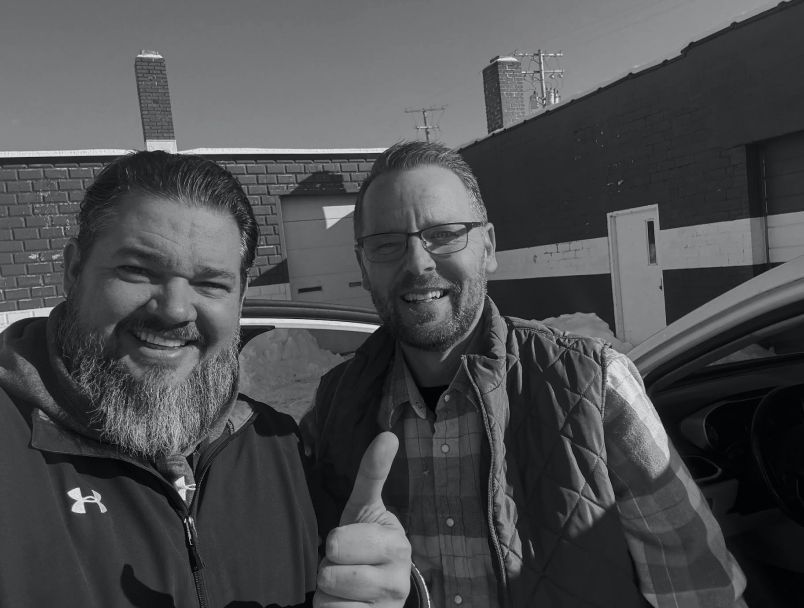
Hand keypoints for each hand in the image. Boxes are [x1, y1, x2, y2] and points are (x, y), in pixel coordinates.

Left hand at [314, 432, 410, 606]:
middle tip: (345, 565)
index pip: (339, 541)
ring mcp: (390, 605)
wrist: (379, 594)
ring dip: (329, 594)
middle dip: (328, 568)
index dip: (335, 544)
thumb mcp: (365, 508)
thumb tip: (388, 434)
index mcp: (396, 543)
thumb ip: (372, 473)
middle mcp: (399, 578)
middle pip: (330, 572)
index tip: (348, 543)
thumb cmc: (366, 543)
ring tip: (347, 588)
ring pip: (329, 598)